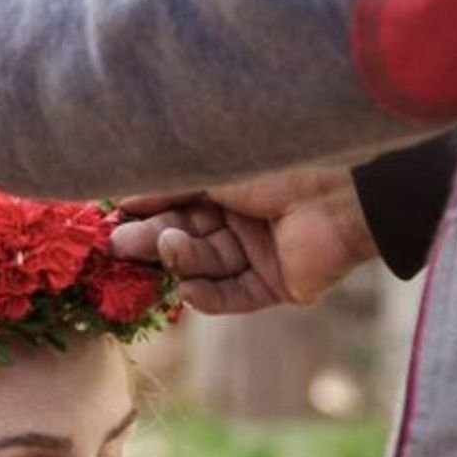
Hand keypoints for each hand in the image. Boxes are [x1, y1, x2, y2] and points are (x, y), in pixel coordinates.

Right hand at [109, 169, 377, 313]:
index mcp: (230, 183)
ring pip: (206, 265)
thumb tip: (123, 199)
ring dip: (182, 260)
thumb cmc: (278, 159)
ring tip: (168, 248)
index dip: (144, 213)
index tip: (110, 221)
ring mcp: (261, 252)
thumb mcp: (211, 166)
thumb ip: (167, 184)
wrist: (346, 186)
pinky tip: (189, 288)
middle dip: (152, 240)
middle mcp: (244, 217)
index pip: (176, 204)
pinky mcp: (277, 285)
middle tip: (118, 245)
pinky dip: (209, 296)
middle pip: (186, 237)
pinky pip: (233, 297)